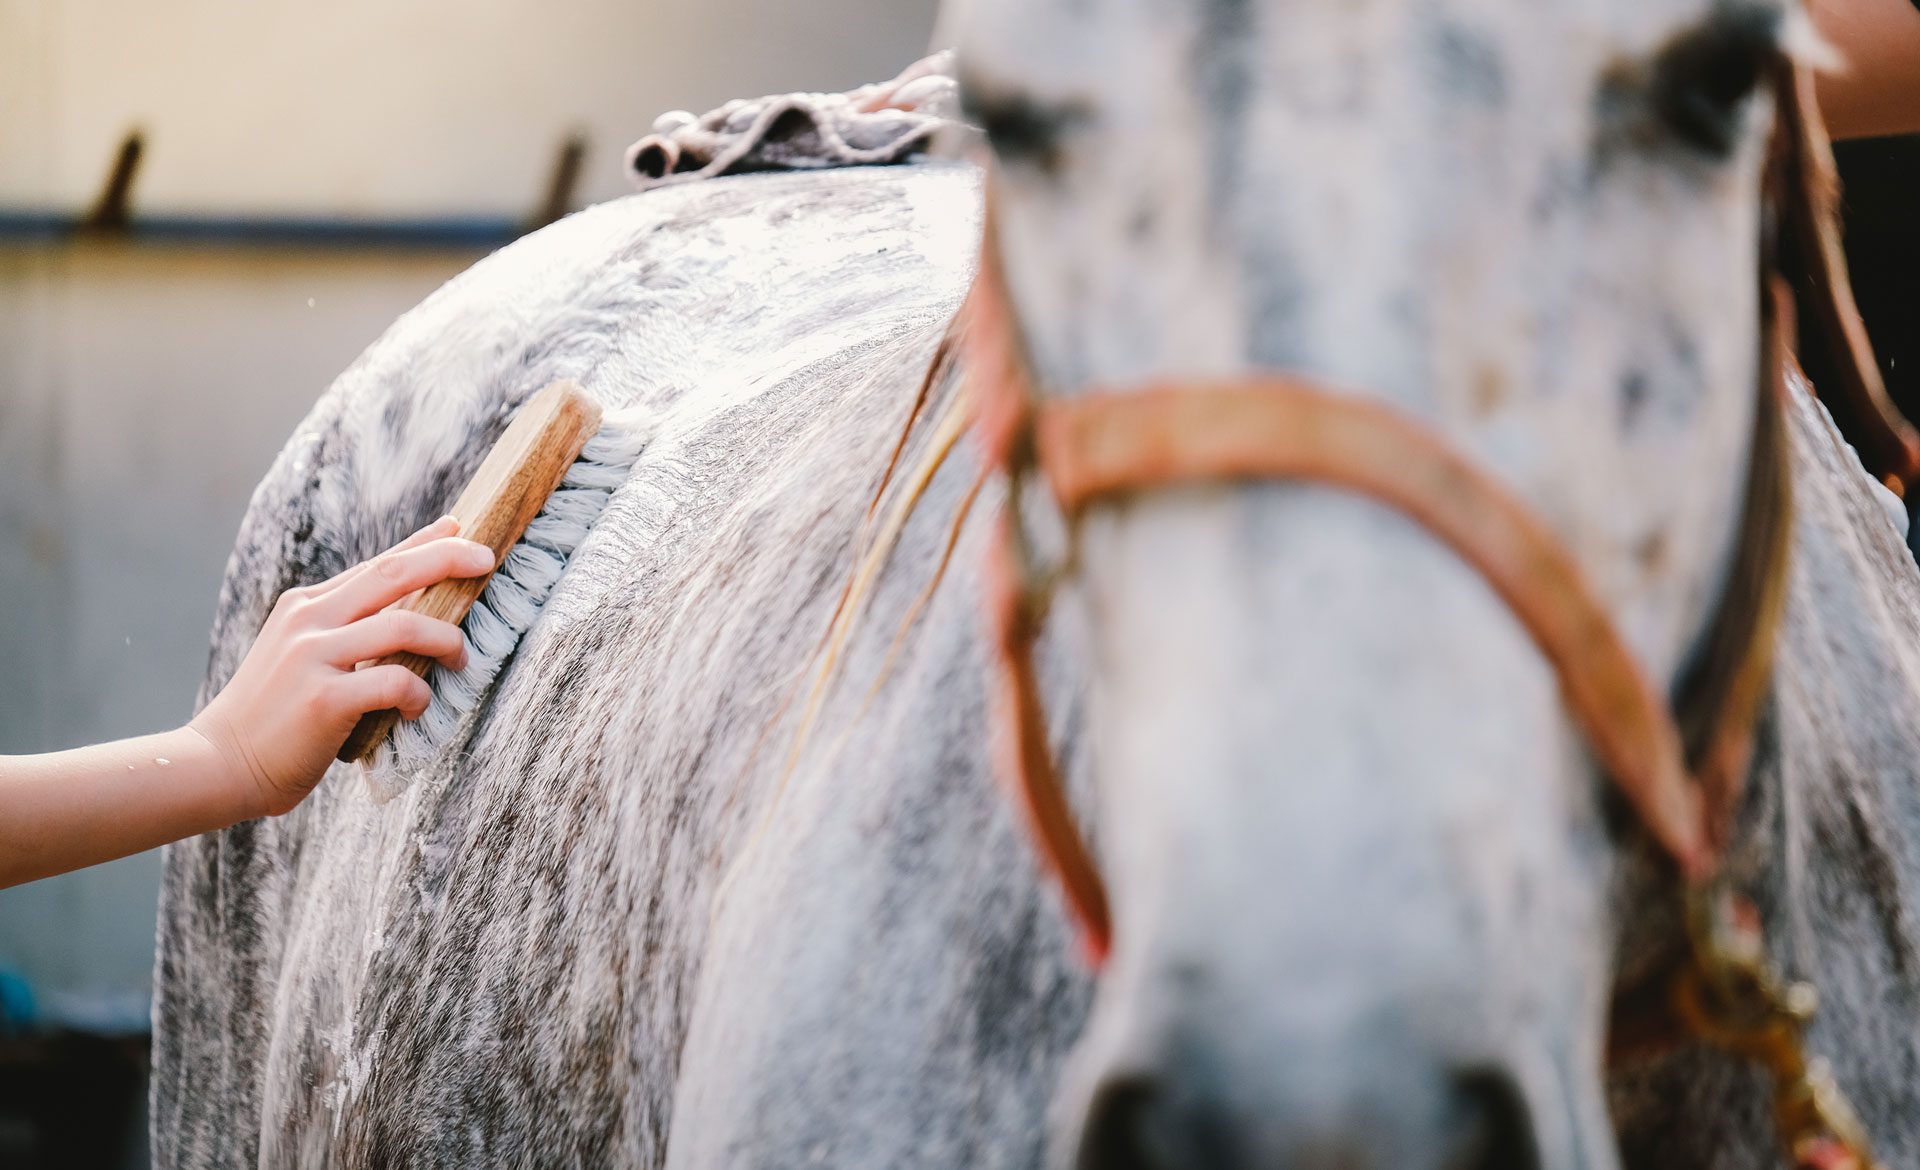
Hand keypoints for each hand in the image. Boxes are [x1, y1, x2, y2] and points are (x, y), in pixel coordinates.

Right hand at [189, 517, 495, 817]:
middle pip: (393, 574)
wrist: (220, 763)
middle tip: (487, 559)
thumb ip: (342, 632)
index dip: (421, 544)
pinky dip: (417, 693)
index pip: (376, 564)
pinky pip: (393, 681)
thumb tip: (406, 619)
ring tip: (460, 659)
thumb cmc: (273, 717)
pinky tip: (417, 708)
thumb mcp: (300, 656)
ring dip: (446, 640)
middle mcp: (309, 620)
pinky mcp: (323, 698)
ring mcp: (313, 656)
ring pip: (403, 626)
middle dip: (446, 559)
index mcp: (306, 606)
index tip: (458, 528)